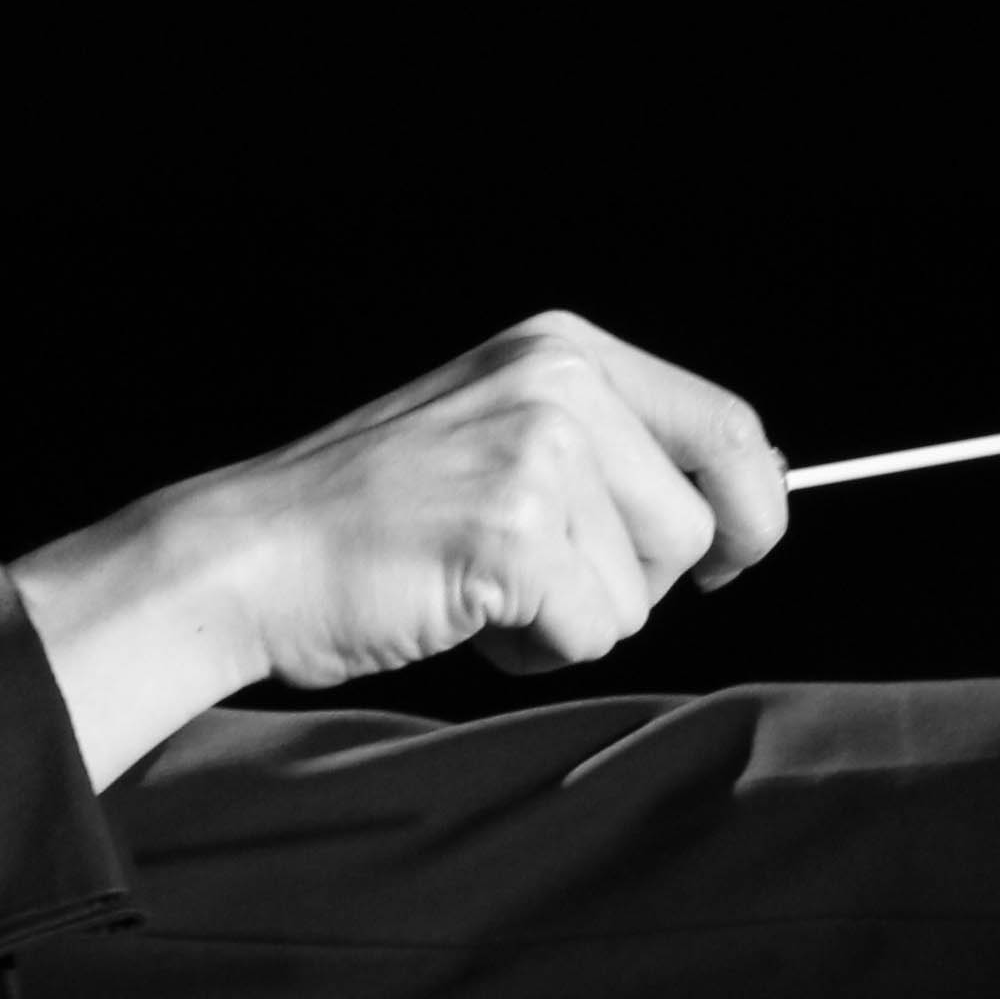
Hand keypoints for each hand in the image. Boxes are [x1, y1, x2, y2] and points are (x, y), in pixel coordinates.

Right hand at [12, 313, 792, 783]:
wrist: (245, 556)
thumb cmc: (363, 516)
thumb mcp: (492, 432)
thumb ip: (602, 446)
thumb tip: (747, 496)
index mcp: (559, 348)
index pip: (729, 427)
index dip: (754, 508)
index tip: (734, 558)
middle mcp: (558, 383)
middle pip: (696, 524)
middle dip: (634, 580)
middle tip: (530, 576)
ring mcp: (535, 453)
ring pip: (648, 588)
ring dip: (577, 617)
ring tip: (480, 587)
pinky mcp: (513, 532)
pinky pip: (592, 631)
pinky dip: (534, 650)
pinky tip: (460, 611)